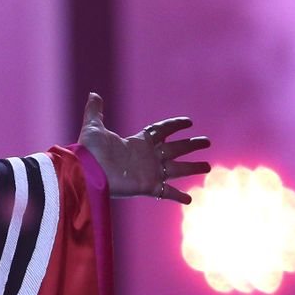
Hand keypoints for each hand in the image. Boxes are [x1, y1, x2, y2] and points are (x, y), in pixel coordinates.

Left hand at [78, 93, 210, 203]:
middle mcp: (147, 157)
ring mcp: (149, 172)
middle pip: (175, 149)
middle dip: (191, 146)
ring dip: (193, 168)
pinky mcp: (148, 187)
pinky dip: (178, 196)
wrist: (86, 173)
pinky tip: (190, 200)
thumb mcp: (93, 127)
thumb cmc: (89, 151)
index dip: (175, 126)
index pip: (161, 131)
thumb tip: (93, 94)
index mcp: (138, 142)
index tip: (189, 122)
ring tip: (208, 167)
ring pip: (177, 169)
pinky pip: (167, 192)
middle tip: (207, 142)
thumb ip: (95, 111)